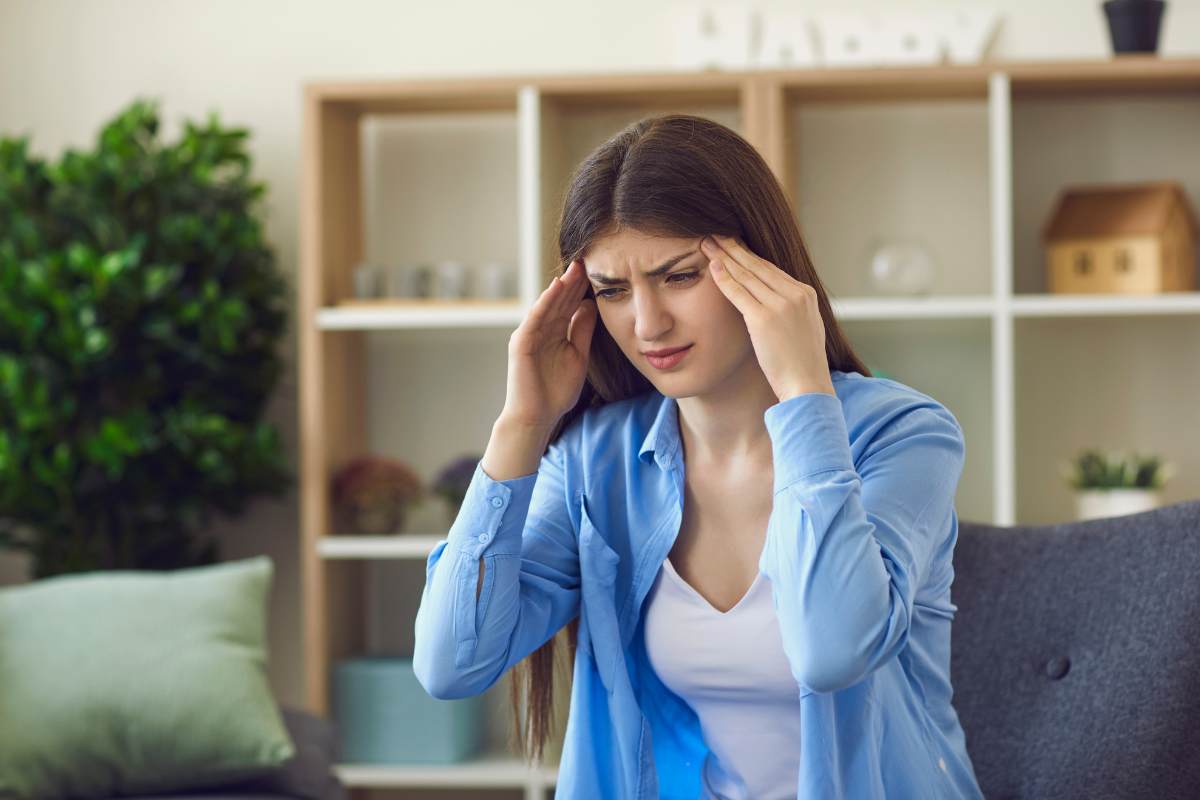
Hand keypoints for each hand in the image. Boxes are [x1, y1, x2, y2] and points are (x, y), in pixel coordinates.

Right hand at [501, 259, 597, 427]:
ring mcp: (530, 335)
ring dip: (561, 286)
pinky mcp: (521, 342)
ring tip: (575, 267)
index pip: (570, 305)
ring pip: (548, 305)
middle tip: (588, 259)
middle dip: (573, 281)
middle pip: (560, 300)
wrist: (537, 416)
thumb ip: (582, 331)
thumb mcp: (578, 356)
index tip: (598, 270)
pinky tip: (556, 287)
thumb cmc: (556, 392)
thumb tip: (590, 305)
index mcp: (555, 332)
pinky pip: (535, 318)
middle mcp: (541, 330)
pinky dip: (544, 302)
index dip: (582, 288)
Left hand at [701, 234, 833, 400]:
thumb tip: (774, 306)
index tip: (733, 246)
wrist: (807, 386)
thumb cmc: (802, 366)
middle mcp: (796, 294)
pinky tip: (711, 265)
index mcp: (806, 294)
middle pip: (758, 265)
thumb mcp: (803, 329)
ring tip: (707, 243)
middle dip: (734, 248)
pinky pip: (739, 292)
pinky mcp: (764, 318)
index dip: (749, 256)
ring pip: (747, 274)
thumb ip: (790, 311)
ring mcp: (781, 305)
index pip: (772, 269)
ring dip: (724, 256)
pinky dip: (723, 278)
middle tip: (715, 234)